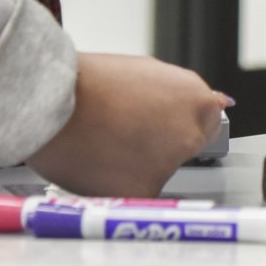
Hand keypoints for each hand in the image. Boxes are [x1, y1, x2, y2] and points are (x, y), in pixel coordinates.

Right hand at [26, 53, 228, 196]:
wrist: (51, 101)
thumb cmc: (89, 82)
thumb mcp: (146, 72)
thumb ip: (180, 93)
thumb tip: (215, 103)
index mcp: (195, 99)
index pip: (208, 121)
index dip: (179, 122)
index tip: (162, 125)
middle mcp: (188, 134)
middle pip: (185, 148)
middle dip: (161, 144)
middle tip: (125, 131)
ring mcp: (167, 166)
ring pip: (158, 172)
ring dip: (138, 165)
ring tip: (105, 141)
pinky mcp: (141, 192)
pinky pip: (136, 192)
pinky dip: (119, 183)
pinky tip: (98, 161)